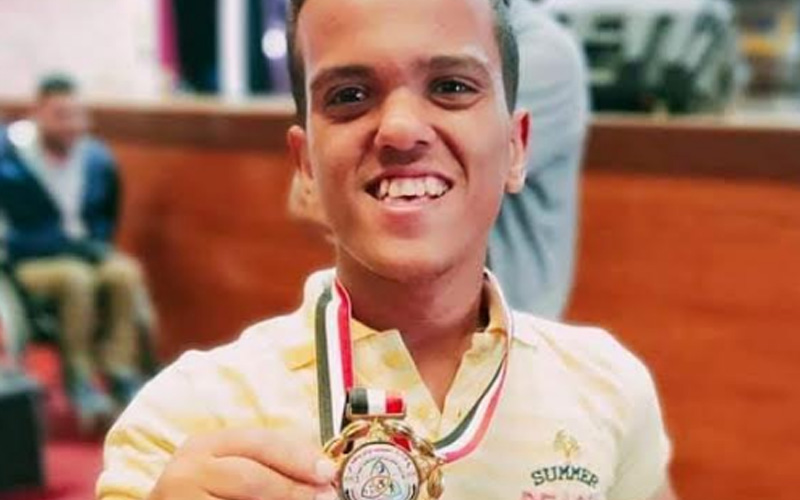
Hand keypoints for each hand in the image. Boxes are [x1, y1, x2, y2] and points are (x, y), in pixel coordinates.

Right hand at [148, 428, 337, 499]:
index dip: (298, 457)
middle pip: (251, 477)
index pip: (259, 443)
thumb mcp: (230, 466)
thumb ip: (268, 464)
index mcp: (205, 445)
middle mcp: (189, 471)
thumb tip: (320, 472)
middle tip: (326, 496)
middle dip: (293, 488)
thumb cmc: (207, 491)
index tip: (328, 471)